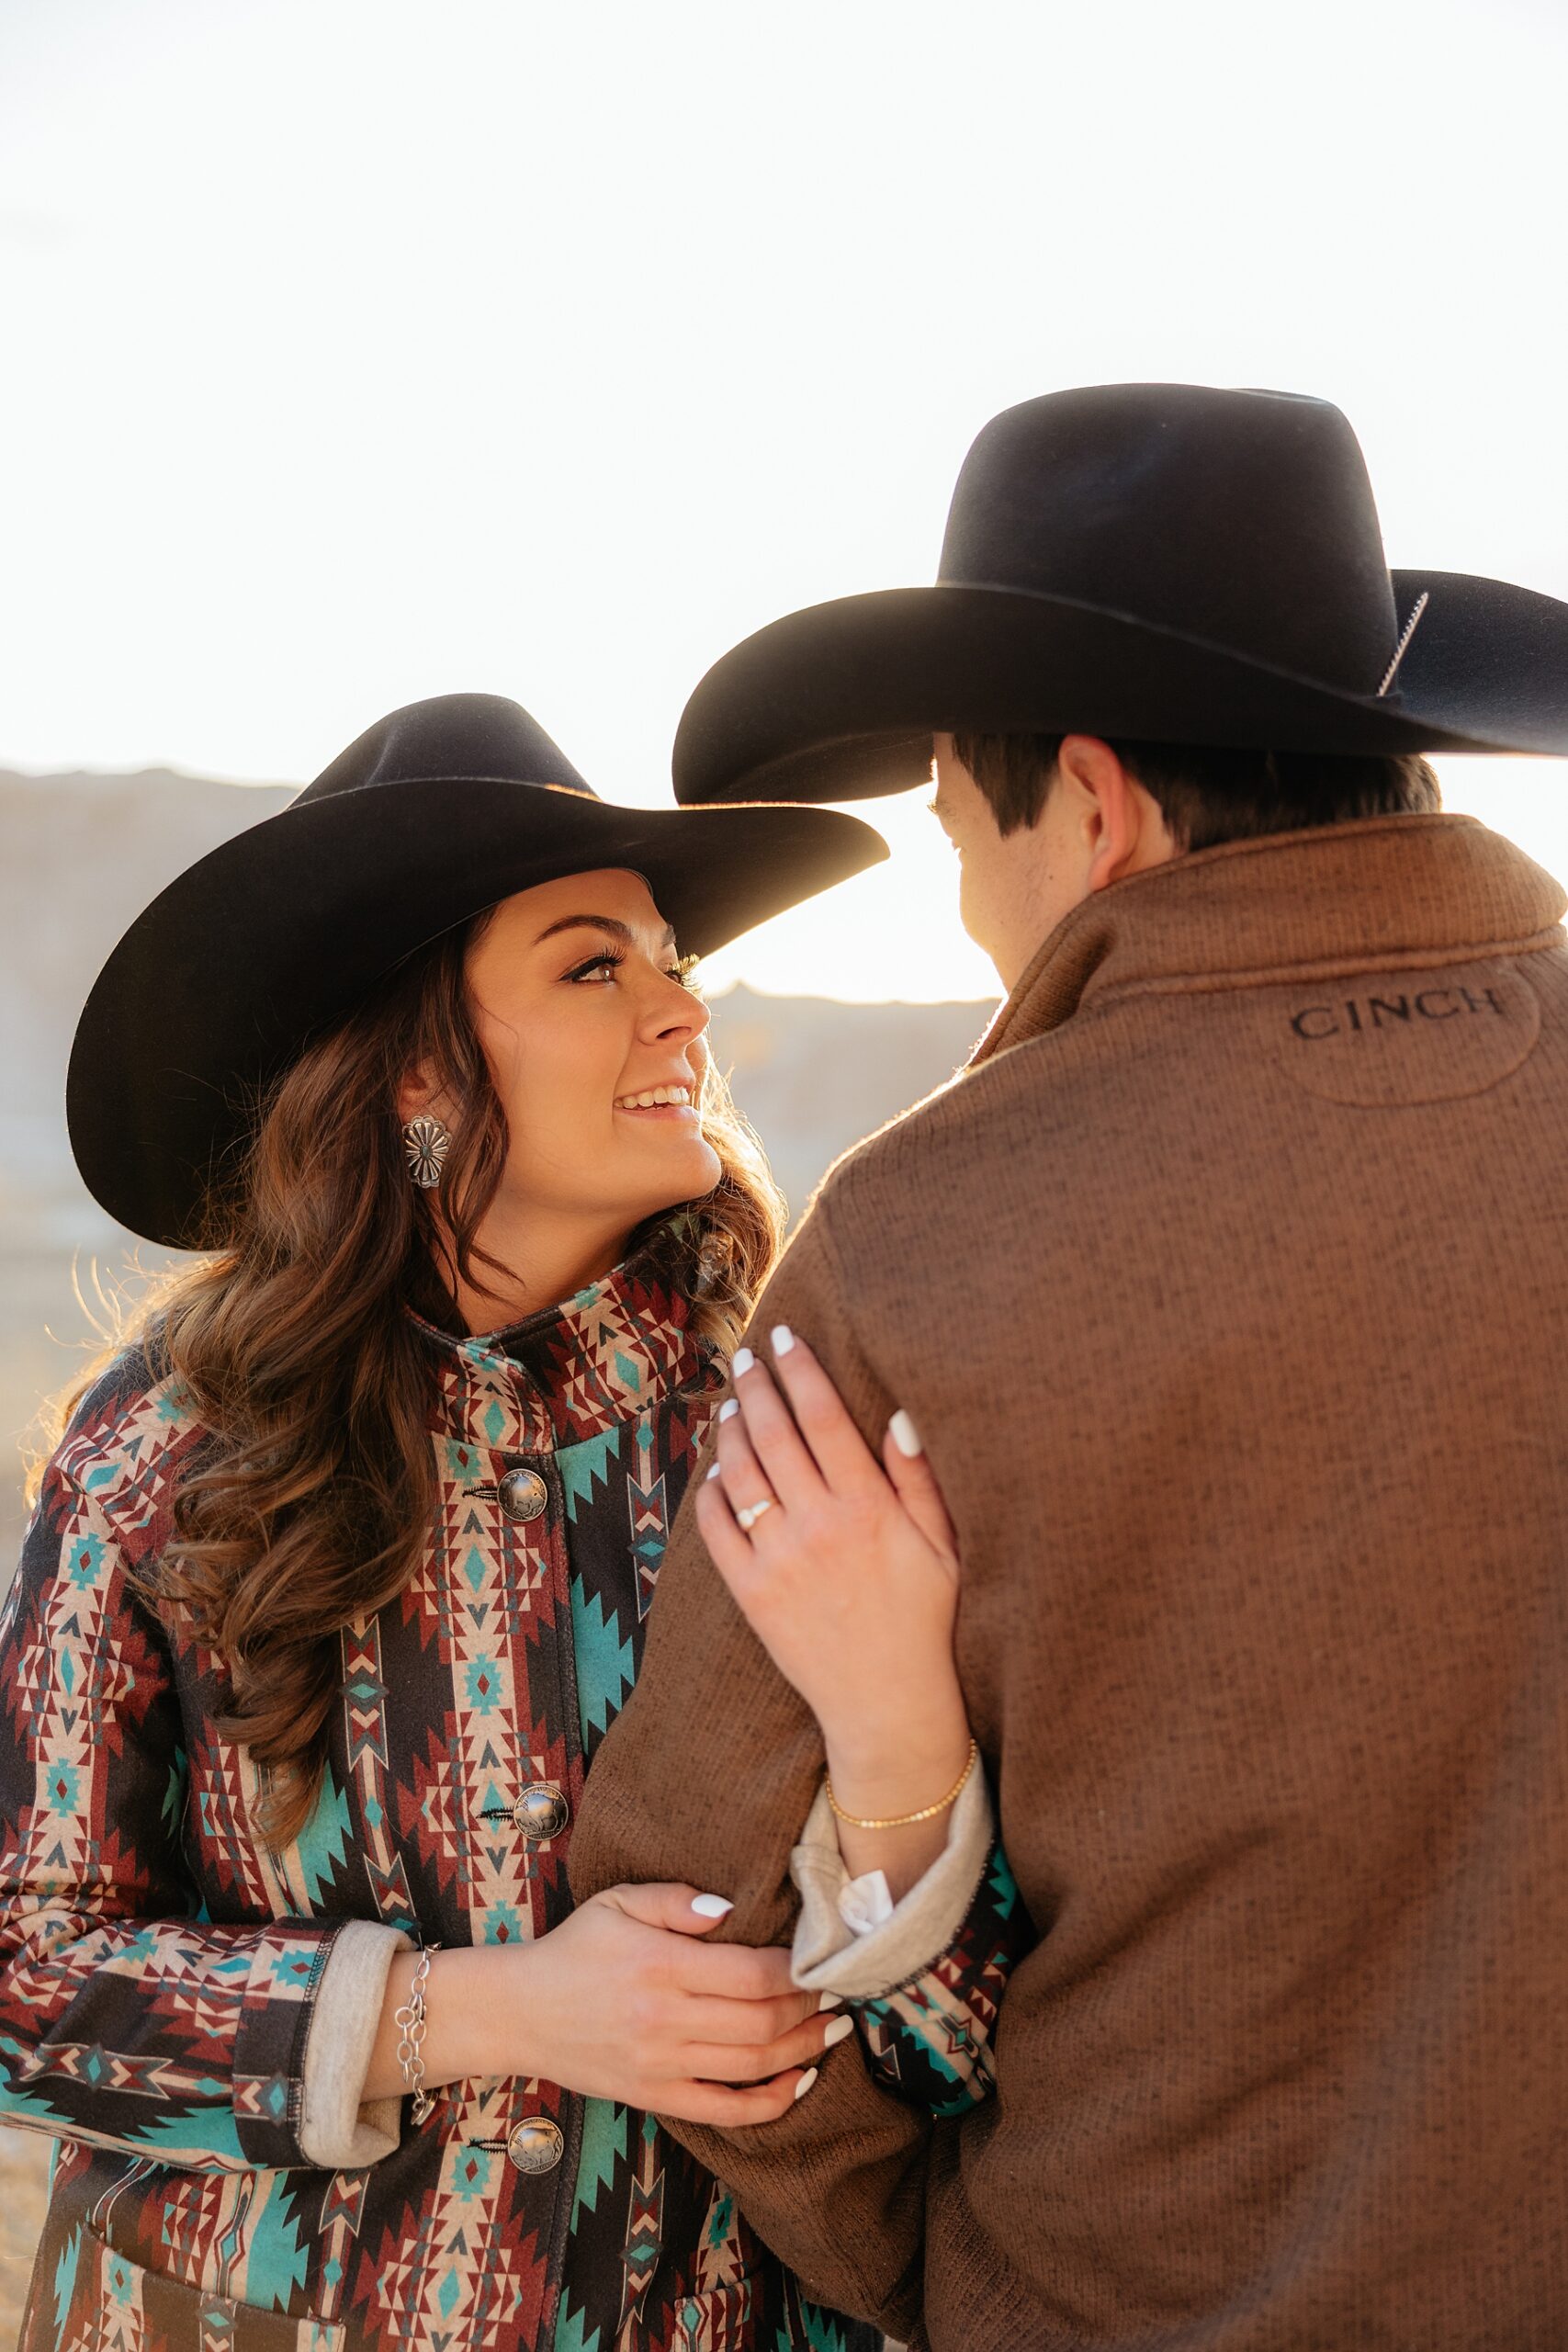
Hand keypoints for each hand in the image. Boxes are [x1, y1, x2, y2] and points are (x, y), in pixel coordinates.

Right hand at [511, 1881, 840, 2125]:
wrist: (518, 2011)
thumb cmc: (575, 1948)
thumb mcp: (619, 1902)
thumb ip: (677, 1900)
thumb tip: (733, 1910)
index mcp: (660, 1965)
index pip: (753, 1973)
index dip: (798, 1970)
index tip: (822, 1956)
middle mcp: (664, 2020)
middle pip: (761, 2023)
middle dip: (811, 2009)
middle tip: (840, 1993)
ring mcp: (660, 2065)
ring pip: (751, 2066)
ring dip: (804, 2051)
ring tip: (834, 2031)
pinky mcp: (654, 2097)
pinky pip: (725, 2111)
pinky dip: (771, 2102)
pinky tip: (800, 2081)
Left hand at [697, 1327, 968, 1811]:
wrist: (888, 1704)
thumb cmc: (925, 1620)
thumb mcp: (943, 1546)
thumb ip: (918, 1479)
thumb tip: (898, 1415)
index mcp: (869, 1508)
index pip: (825, 1418)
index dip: (801, 1371)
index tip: (785, 1338)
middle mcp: (819, 1526)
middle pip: (775, 1435)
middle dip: (757, 1386)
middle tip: (746, 1356)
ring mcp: (779, 1560)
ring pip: (742, 1474)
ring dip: (732, 1431)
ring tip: (732, 1404)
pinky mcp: (752, 1593)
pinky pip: (716, 1529)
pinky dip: (710, 1492)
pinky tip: (716, 1470)